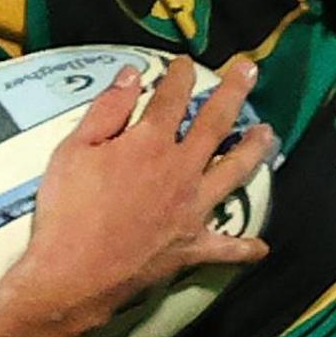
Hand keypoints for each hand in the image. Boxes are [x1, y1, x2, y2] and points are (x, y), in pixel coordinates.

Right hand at [13, 56, 275, 329]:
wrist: (73, 274)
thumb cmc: (67, 209)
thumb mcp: (73, 150)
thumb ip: (107, 110)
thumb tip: (131, 74)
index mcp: (151, 143)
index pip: (172, 98)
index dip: (181, 76)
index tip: (187, 62)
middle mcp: (182, 170)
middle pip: (215, 125)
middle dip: (234, 94)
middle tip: (250, 71)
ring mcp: (193, 208)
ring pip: (234, 173)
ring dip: (253, 151)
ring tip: (268, 134)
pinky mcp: (194, 245)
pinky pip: (226, 247)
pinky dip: (245, 248)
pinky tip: (261, 247)